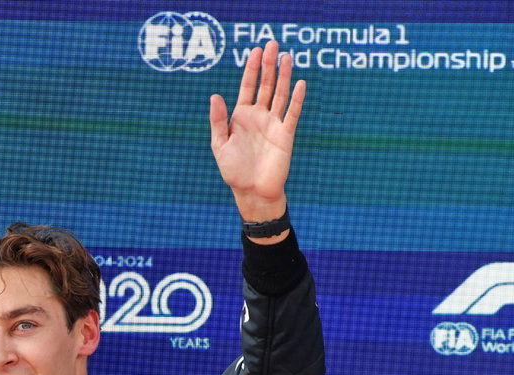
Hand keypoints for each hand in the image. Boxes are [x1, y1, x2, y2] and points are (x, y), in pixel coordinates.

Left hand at [208, 39, 305, 224]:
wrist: (251, 191)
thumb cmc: (234, 170)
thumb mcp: (219, 145)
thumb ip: (218, 121)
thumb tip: (214, 96)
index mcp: (241, 117)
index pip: (247, 87)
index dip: (251, 69)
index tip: (254, 51)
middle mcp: (259, 117)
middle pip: (265, 85)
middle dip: (268, 65)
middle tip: (272, 44)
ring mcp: (273, 124)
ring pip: (279, 94)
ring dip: (283, 76)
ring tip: (286, 56)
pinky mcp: (285, 135)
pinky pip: (291, 113)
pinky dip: (296, 99)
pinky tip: (299, 83)